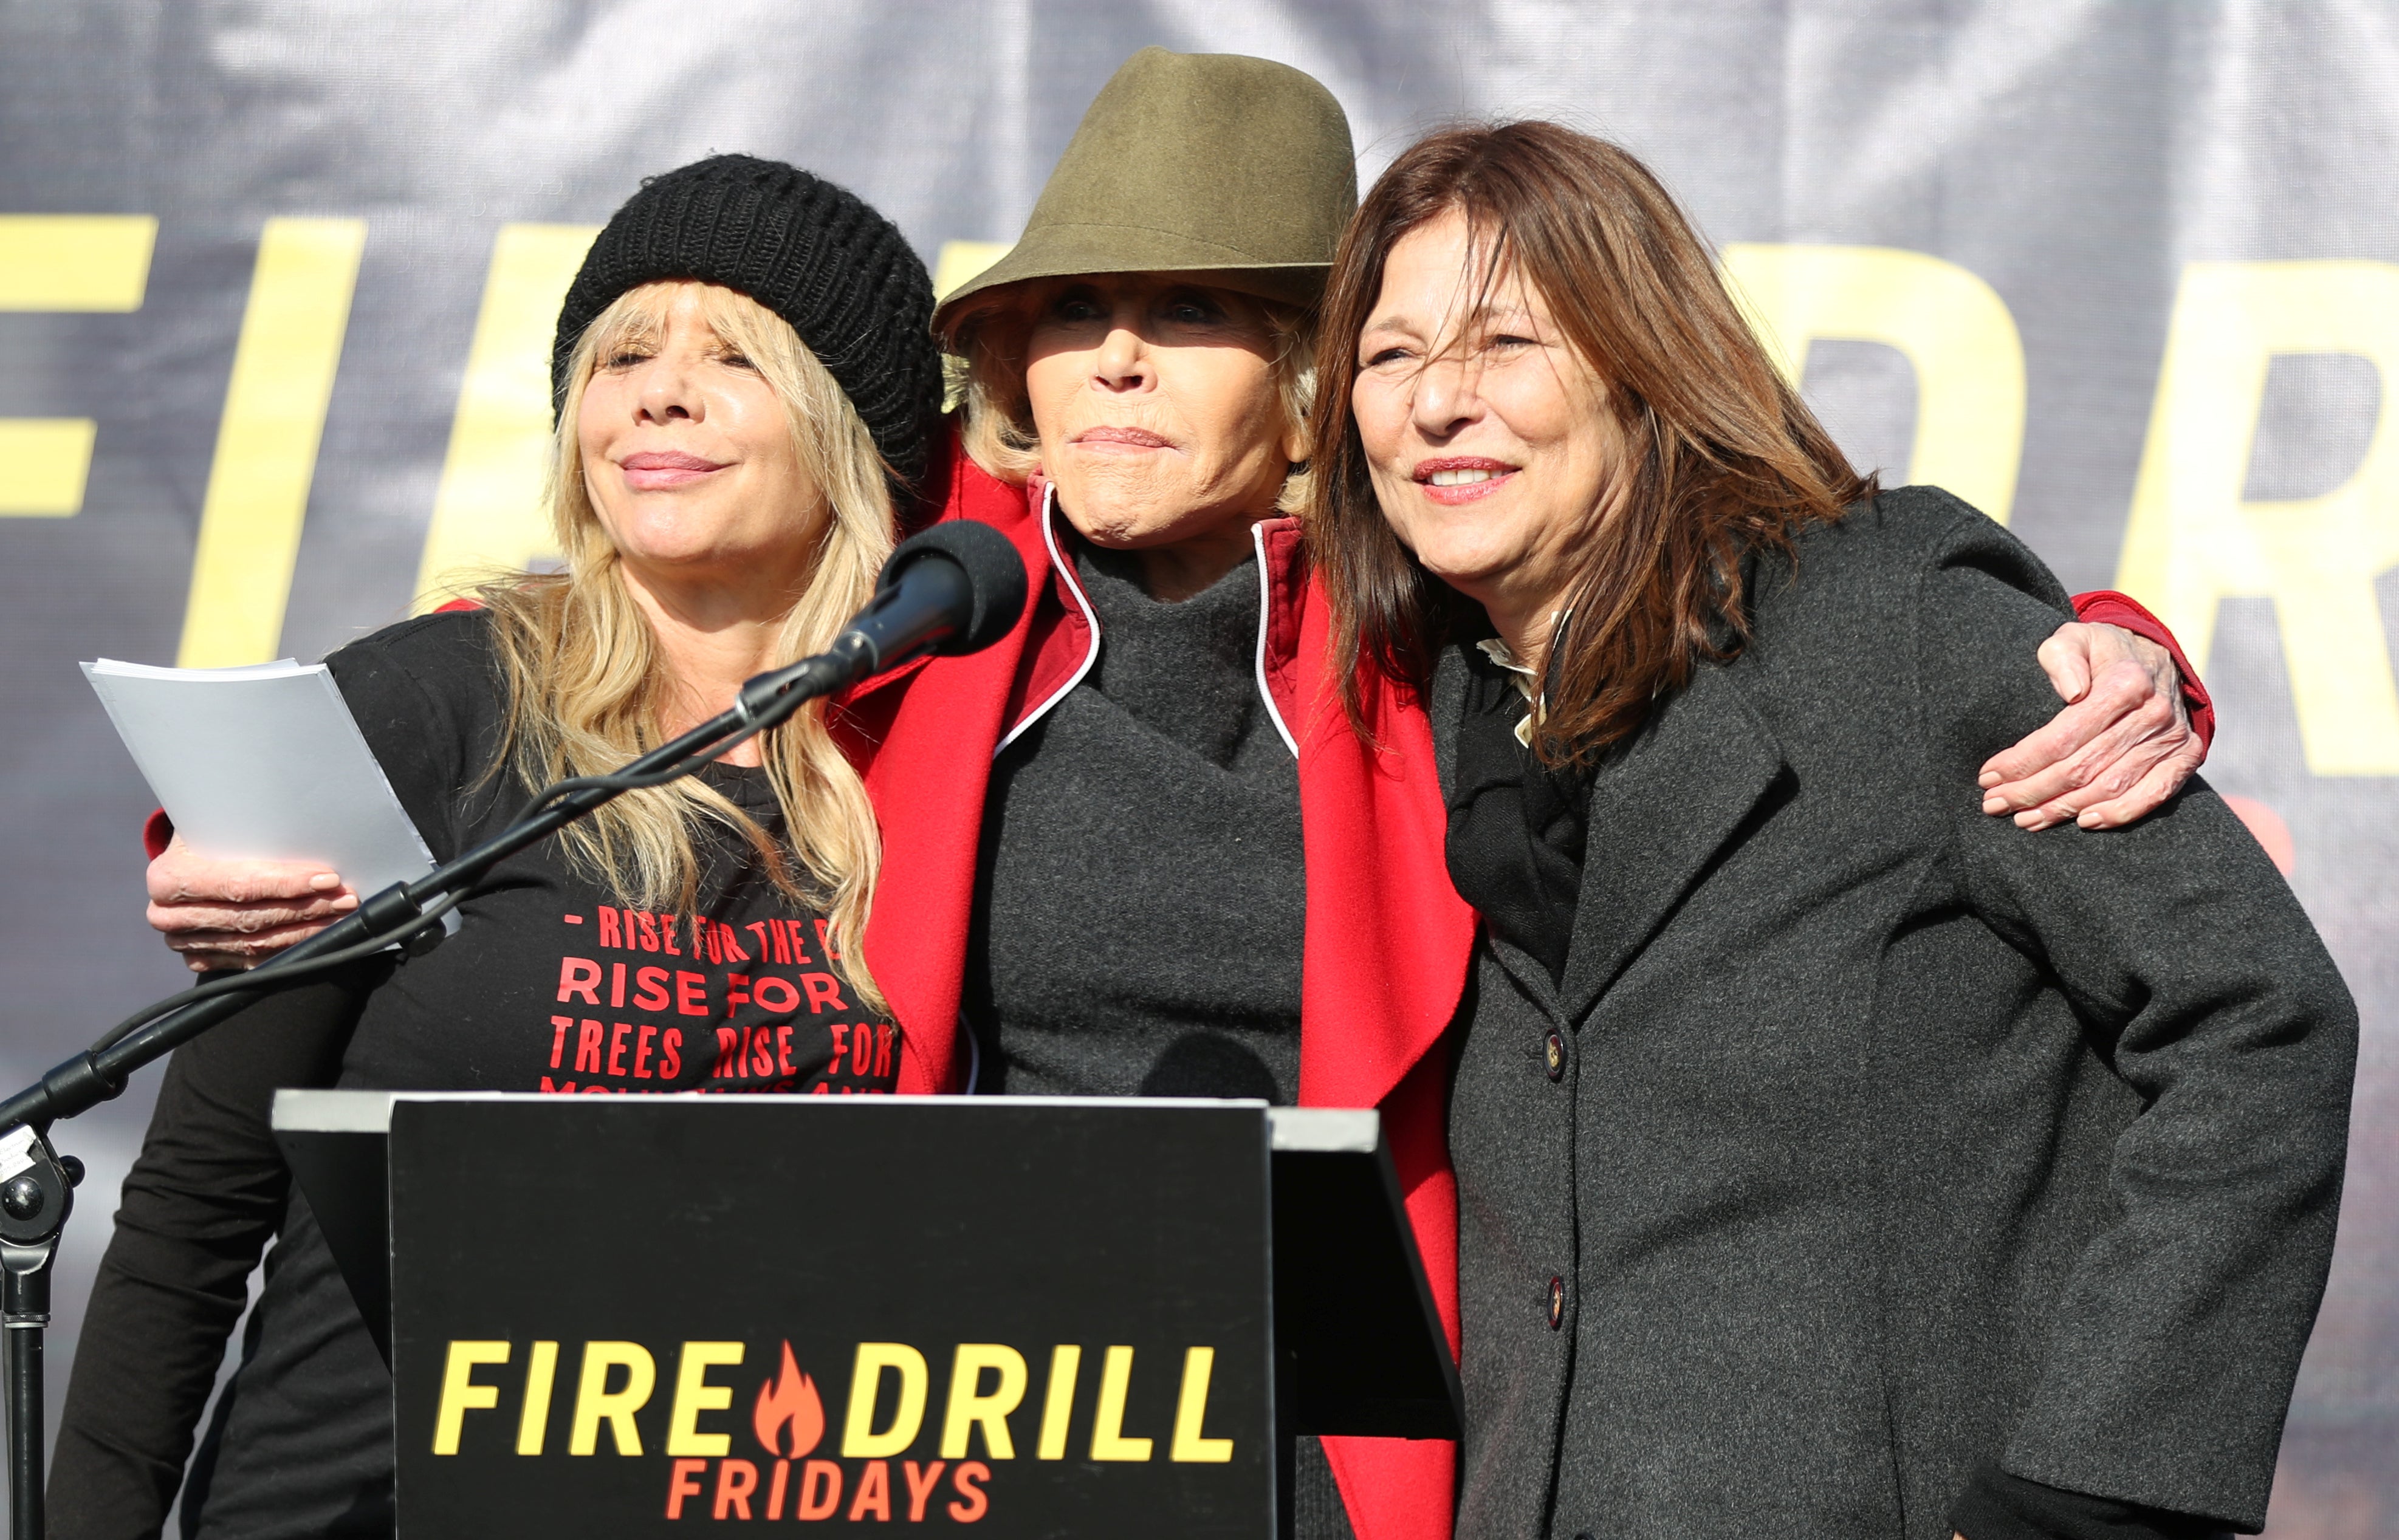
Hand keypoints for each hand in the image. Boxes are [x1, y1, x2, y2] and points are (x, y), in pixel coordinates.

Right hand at [146, 833, 358, 971]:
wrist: (184, 860)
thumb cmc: (209, 836)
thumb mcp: (220, 823)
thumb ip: (252, 831)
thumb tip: (311, 829)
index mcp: (169, 878)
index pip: (238, 885)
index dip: (287, 884)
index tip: (328, 878)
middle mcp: (168, 915)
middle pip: (252, 918)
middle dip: (307, 908)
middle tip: (346, 898)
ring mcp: (184, 943)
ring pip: (256, 944)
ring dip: (306, 931)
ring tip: (340, 915)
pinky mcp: (201, 959)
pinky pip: (253, 961)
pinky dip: (289, 948)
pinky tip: (318, 935)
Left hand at [1977, 621, 2204, 830]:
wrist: (2155, 655)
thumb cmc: (2101, 651)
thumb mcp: (2074, 637)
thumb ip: (2062, 656)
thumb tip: (2071, 690)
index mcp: (2124, 683)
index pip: (2063, 737)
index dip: (2022, 762)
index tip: (1988, 776)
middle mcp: (2152, 713)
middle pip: (2081, 768)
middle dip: (2032, 791)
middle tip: (1995, 804)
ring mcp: (2171, 737)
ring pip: (2110, 787)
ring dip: (2063, 809)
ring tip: (2025, 819)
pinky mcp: (2185, 755)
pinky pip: (2155, 794)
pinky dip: (2120, 814)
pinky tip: (2084, 822)